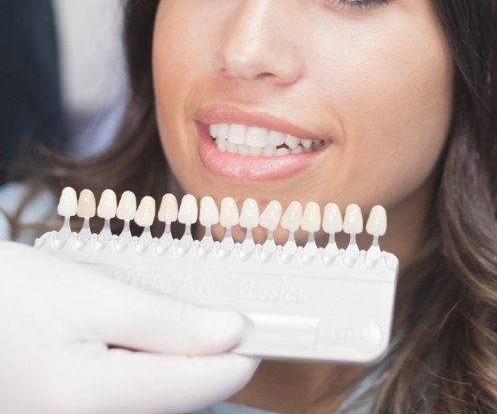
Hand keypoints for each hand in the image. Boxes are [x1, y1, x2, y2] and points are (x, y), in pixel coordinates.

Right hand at [0, 241, 257, 413]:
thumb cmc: (10, 296)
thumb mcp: (93, 296)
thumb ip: (166, 322)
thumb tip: (231, 332)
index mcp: (94, 400)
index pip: (203, 384)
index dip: (243, 350)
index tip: (269, 321)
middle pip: (184, 393)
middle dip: (210, 349)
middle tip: (223, 303)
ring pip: (161, 394)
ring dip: (180, 354)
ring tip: (179, 312)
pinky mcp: (77, 413)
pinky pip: (134, 394)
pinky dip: (152, 361)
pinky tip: (144, 330)